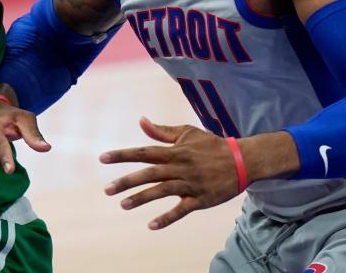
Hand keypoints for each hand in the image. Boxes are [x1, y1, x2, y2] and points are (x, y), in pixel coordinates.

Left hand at [100, 117, 238, 229]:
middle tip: (106, 189)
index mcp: (175, 151)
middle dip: (127, 181)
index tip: (102, 158)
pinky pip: (182, 210)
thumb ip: (161, 131)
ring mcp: (191, 183)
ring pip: (162, 191)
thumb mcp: (187, 133)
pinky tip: (151, 225)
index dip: (122, 155)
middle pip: (149, 173)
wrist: (243, 160)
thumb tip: (141, 120)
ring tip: (123, 204)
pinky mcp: (201, 199)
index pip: (144, 152)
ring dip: (142, 198)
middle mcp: (180, 166)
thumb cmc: (211, 145)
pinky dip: (167, 218)